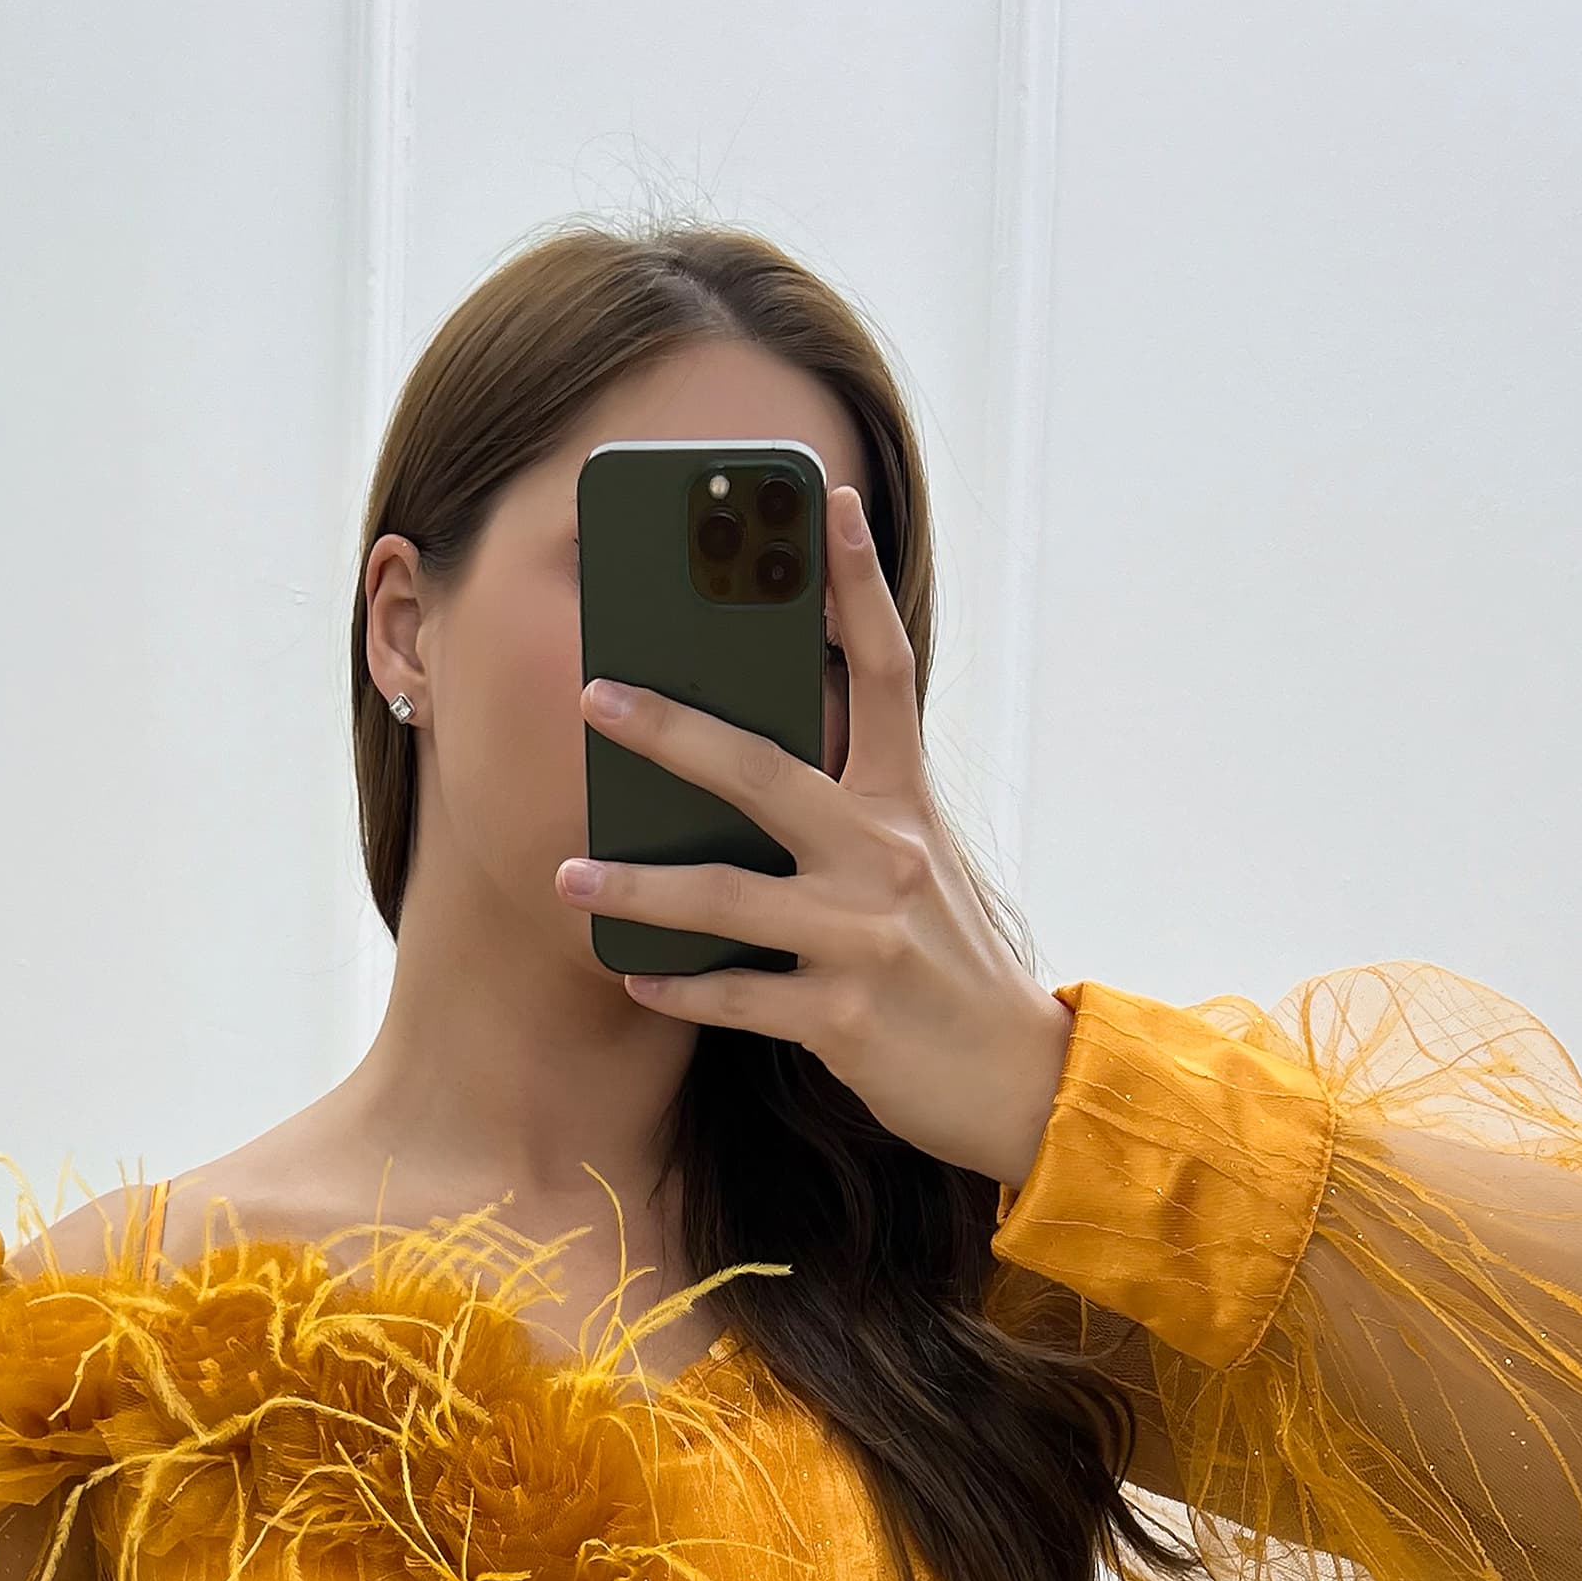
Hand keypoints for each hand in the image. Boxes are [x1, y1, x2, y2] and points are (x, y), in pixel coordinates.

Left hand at [557, 484, 1074, 1190]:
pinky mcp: (845, 1016)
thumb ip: (849, 808)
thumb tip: (743, 759)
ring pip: (726, 898)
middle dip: (670, 730)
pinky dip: (678, 988)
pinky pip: (736, 998)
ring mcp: (864, 936)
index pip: (885, 672)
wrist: (1015, 1076)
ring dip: (637, 887)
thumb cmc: (946, 961)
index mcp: (906, 802)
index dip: (859, 586)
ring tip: (565, 875)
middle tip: (594, 695)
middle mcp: (886, 854)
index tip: (830, 504)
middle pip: (763, 771)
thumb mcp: (916, 864)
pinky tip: (631, 975)